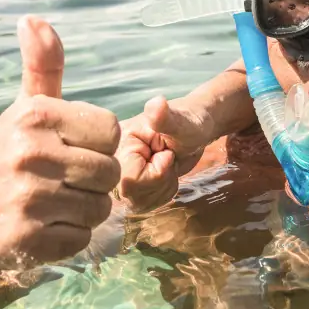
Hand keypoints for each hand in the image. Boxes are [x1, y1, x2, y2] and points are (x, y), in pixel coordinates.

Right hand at [0, 16, 120, 302]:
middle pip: (110, 173)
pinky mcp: (27, 237)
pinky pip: (82, 240)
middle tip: (56, 185)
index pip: (111, 130)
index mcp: (34, 116)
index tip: (67, 152)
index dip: (96, 147)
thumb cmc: (1, 163)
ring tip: (47, 207)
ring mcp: (28, 196)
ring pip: (100, 208)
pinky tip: (37, 231)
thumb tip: (33, 18)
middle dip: (91, 185)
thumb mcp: (21, 112)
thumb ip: (42, 68)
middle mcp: (29, 152)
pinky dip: (66, 241)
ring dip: (81, 214)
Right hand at [115, 95, 214, 212]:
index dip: (156, 172)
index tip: (166, 153)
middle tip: (168, 159)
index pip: (129, 179)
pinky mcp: (129, 185)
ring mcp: (120, 173)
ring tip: (167, 165)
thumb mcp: (181, 122)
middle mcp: (114, 159)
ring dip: (162, 188)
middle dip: (160, 181)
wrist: (194, 130)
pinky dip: (162, 193)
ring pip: (138, 203)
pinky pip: (144, 205)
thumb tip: (156, 103)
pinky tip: (165, 174)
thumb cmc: (189, 124)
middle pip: (132, 194)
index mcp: (118, 142)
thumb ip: (165, 118)